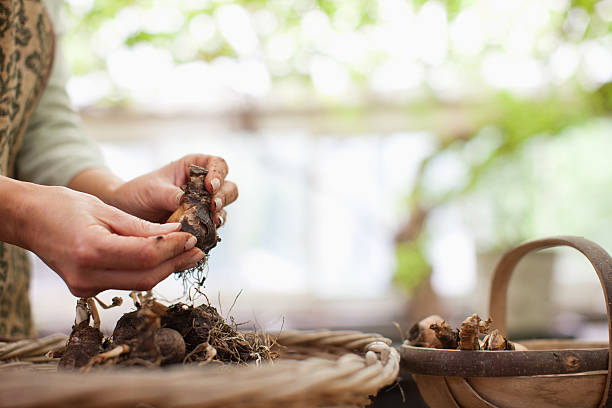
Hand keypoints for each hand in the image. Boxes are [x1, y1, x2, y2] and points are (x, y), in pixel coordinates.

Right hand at [14, 183, 204, 296]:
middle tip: (198, 250)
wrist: (27, 220)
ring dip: (165, 268)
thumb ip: (142, 226)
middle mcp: (86, 275)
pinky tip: (162, 258)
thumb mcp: (105, 209)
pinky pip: (125, 282)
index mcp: (91, 250)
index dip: (173, 247)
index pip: (145, 256)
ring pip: (138, 283)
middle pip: (146, 277)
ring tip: (186, 253)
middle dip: (175, 262)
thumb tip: (177, 231)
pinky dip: (146, 270)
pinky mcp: (85, 289)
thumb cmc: (63, 206)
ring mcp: (84, 287)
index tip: (192, 237)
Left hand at [108, 154, 237, 224]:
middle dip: (224, 197)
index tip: (210, 186)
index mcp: (195, 168)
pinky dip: (211, 231)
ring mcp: (204, 206)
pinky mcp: (201, 224)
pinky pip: (213, 228)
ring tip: (213, 221)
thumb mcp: (152, 190)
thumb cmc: (139, 192)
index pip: (218, 165)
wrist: (127, 213)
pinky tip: (204, 234)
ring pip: (223, 209)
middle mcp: (204, 186)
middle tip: (214, 205)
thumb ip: (170, 194)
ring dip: (220, 215)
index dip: (219, 174)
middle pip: (228, 188)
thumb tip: (185, 200)